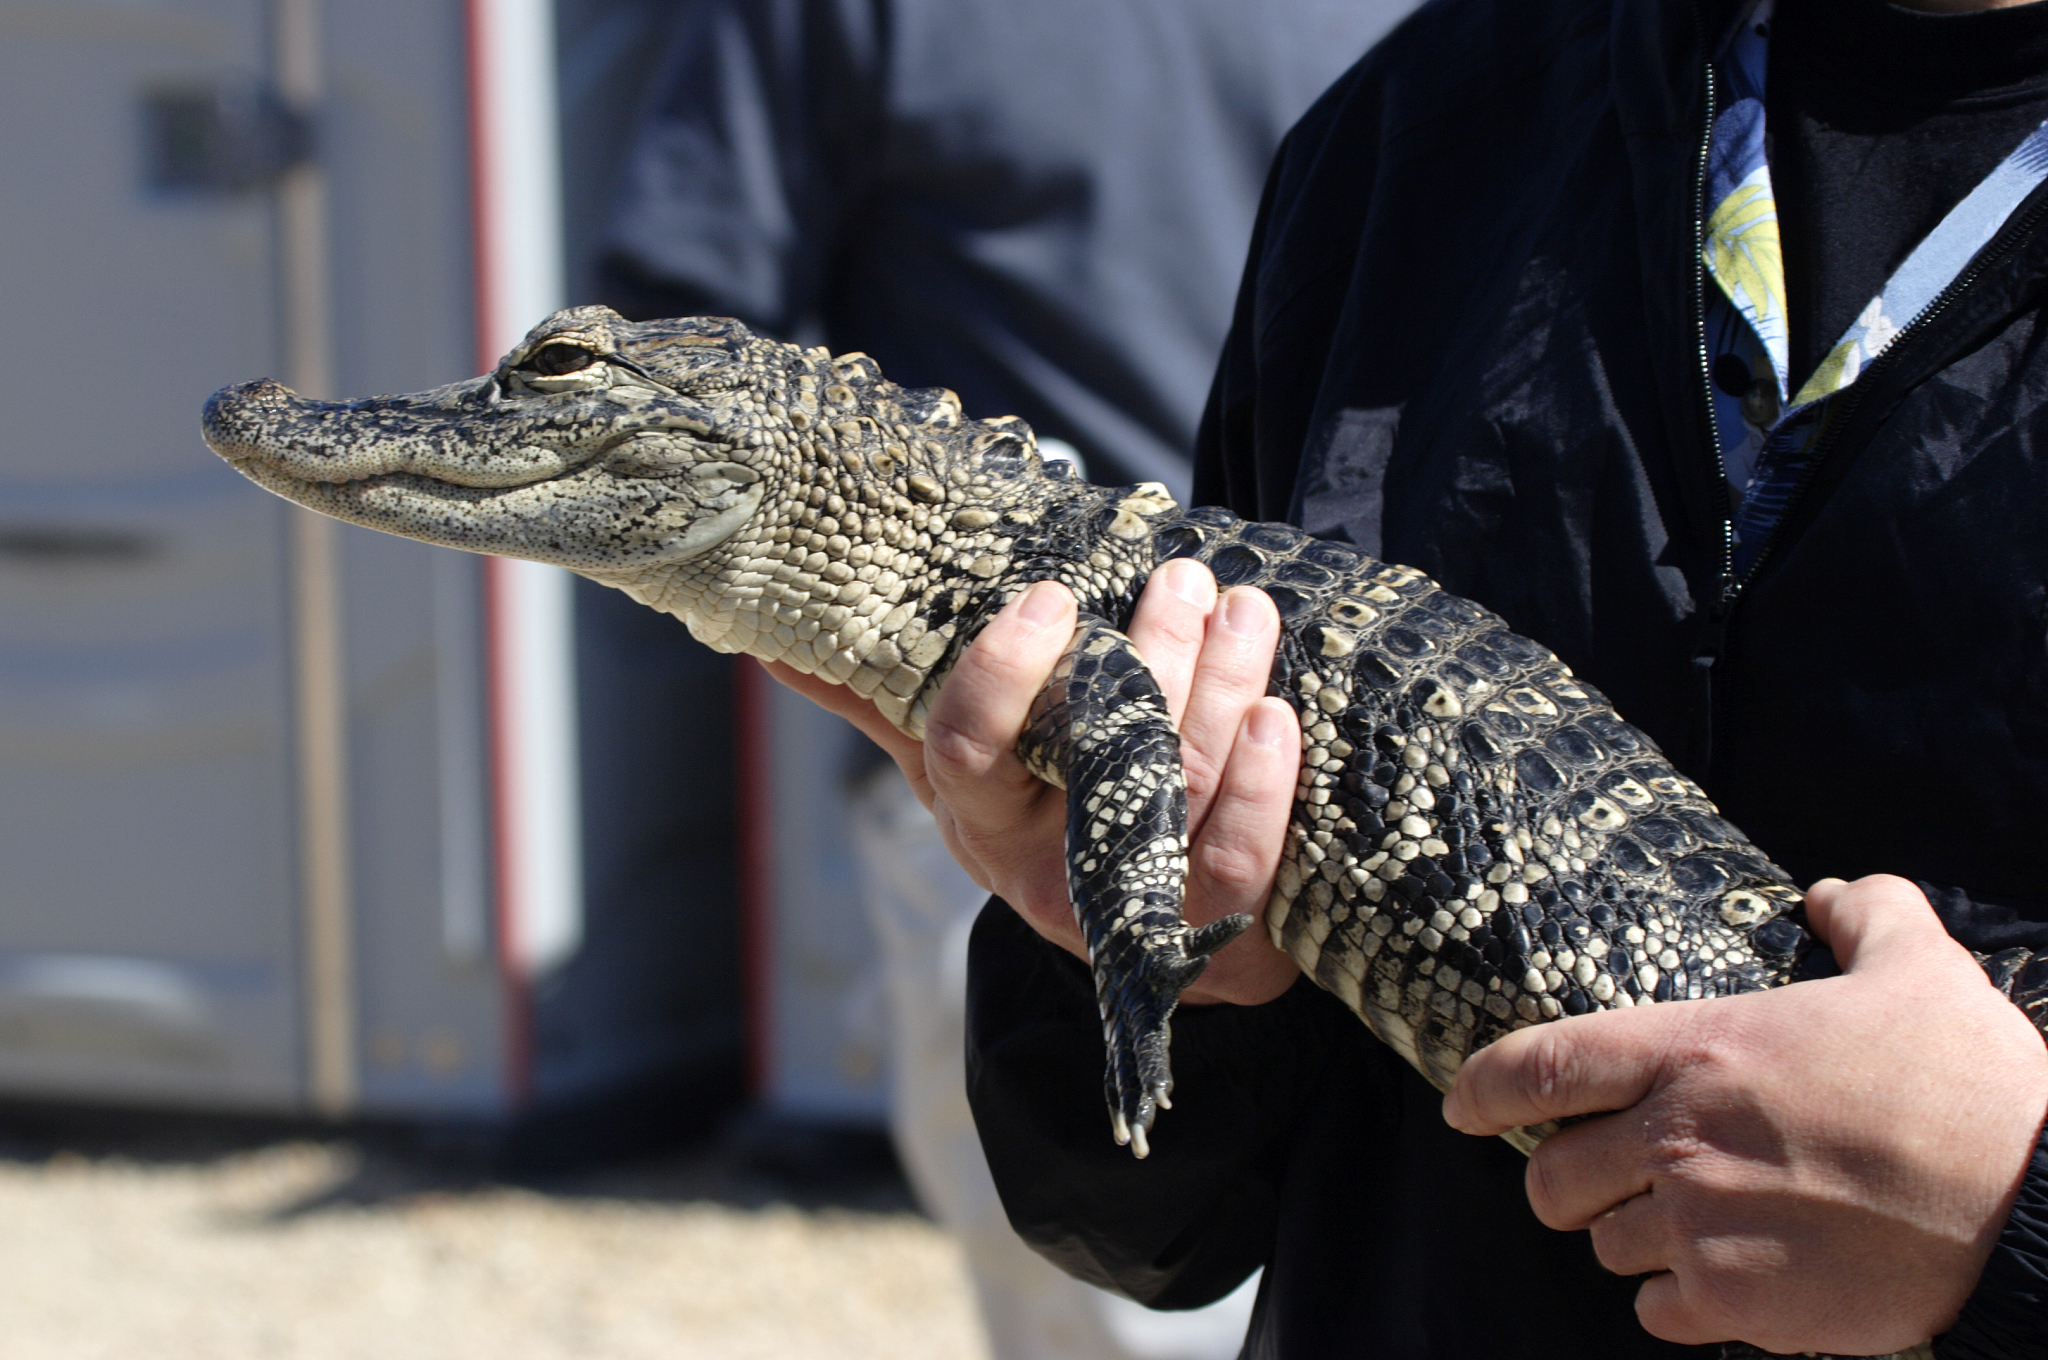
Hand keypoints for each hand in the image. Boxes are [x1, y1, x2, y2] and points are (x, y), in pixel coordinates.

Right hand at [764, 558, 1303, 1005]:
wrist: (1148, 943)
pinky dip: (1258, 789)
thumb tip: (771, 640)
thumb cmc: (1047, 818)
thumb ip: (887, 702)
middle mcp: (1044, 868)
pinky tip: (1275, 717)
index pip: (963, 749)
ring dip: (1216, 691)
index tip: (1050, 597)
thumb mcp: (961, 769)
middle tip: (1183, 579)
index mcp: (979, 816)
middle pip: (1092, 760)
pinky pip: (1233, 862)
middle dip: (1147, 660)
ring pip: (1172, 792)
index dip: (1002, 675)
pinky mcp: (1211, 933)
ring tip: (1244, 611)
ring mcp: (1129, 906)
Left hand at [1442, 874, 2047, 1355]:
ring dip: (1629, 1238)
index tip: (1460, 1104)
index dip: (1486, 1086)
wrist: (2037, 1209)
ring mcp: (1698, 1225)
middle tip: (1599, 1180)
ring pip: (1603, 1246)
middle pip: (1550, 1175)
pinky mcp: (1734, 1304)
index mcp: (1697, 1052)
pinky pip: (1653, 1314)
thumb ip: (1867, 918)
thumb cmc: (1973, 1086)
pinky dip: (1674, 1304)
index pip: (1544, 1064)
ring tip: (1690, 1225)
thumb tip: (1836, 893)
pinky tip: (1721, 1284)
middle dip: (1563, 1180)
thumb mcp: (1923, 970)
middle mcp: (1676, 1137)